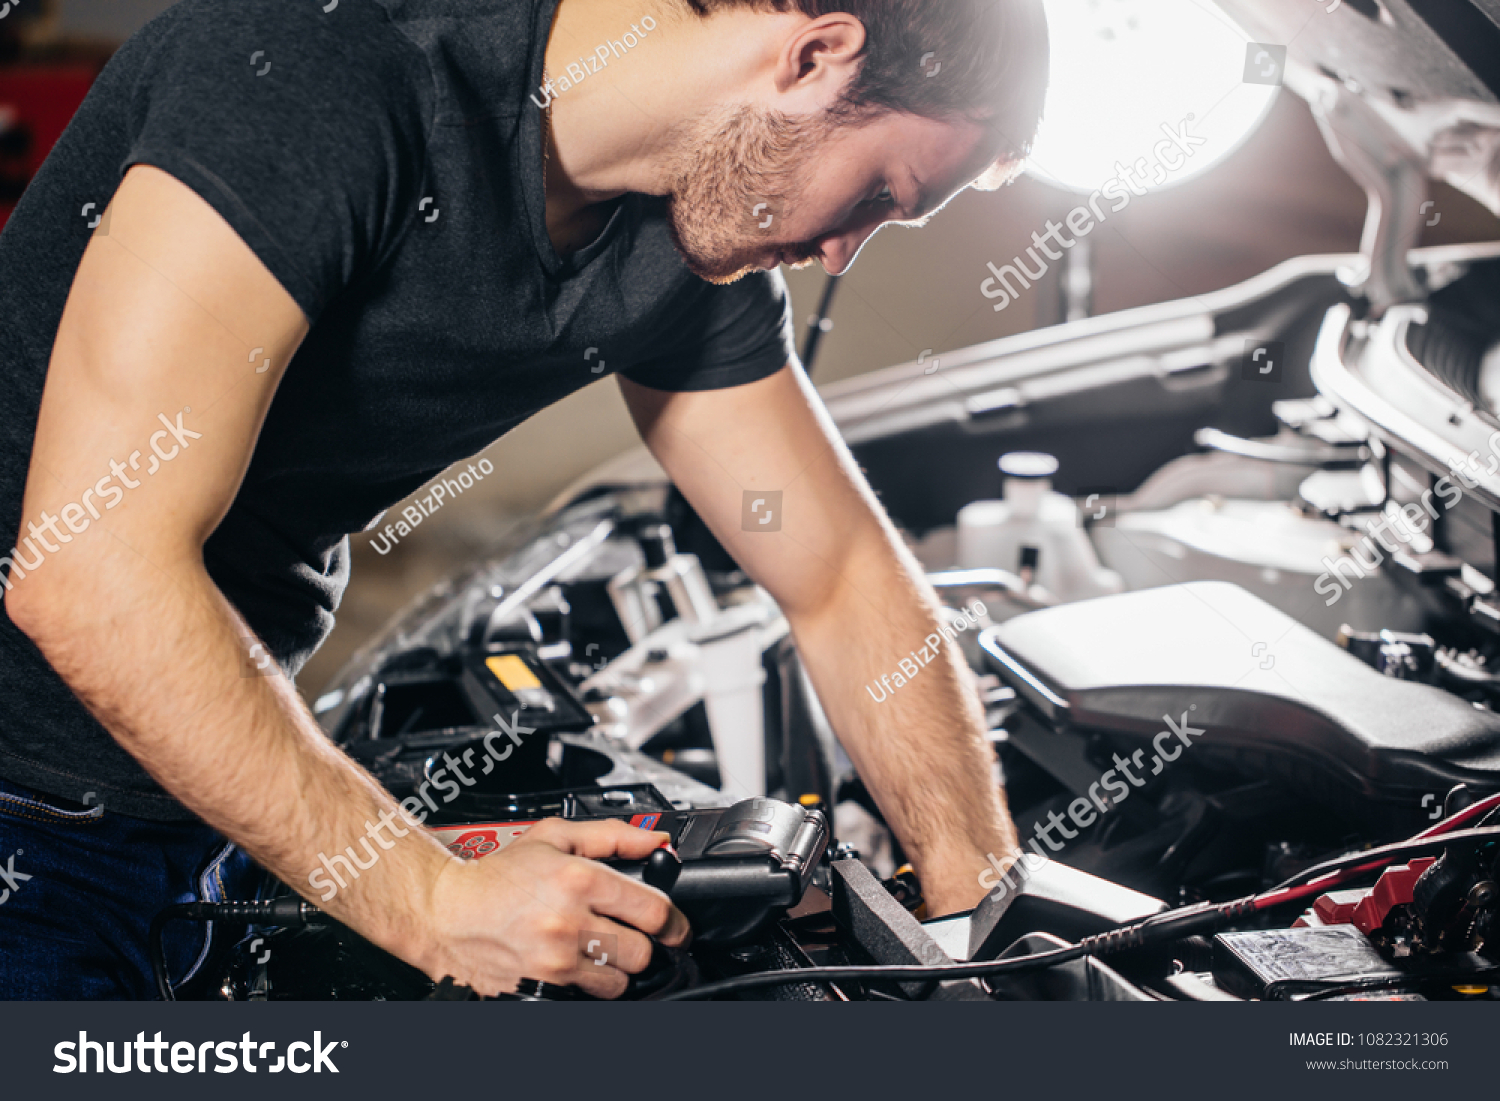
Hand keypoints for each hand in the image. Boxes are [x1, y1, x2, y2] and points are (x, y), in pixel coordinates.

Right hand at [417, 818, 690, 997]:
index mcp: (579, 879)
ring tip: (595, 948)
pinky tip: (573, 964)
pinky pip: (586, 996)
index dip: (673, 920)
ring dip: (616, 967)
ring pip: (619, 980)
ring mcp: (554, 961)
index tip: (673, 925)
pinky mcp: (540, 989)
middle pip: (642, 951)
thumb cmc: (496, 875)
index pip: (655, 911)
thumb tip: (656, 841)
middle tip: (627, 934)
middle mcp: (569, 922)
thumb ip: (612, 836)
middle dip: (642, 944)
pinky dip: (587, 985)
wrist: (444, 912)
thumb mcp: (554, 836)